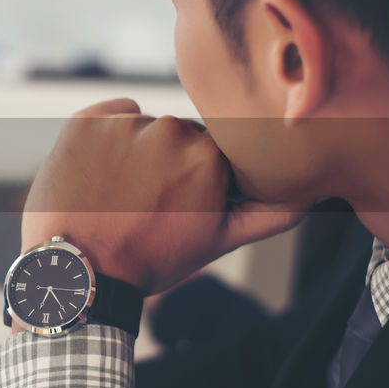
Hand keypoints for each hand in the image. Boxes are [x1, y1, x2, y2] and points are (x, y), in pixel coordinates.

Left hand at [21, 99, 307, 294]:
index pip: (213, 151)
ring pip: (145, 126)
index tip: (176, 203)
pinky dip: (109, 134)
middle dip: (168, 162)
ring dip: (137, 150)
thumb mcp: (216, 242)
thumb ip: (269, 215)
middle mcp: (170, 131)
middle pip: (178, 135)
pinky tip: (101, 170)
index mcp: (210, 157)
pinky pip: (112, 115)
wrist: (78, 272)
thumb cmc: (149, 260)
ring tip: (118, 192)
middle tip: (144, 202)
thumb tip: (310, 193)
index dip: (197, 178)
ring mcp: (125, 125)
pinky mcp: (87, 121)